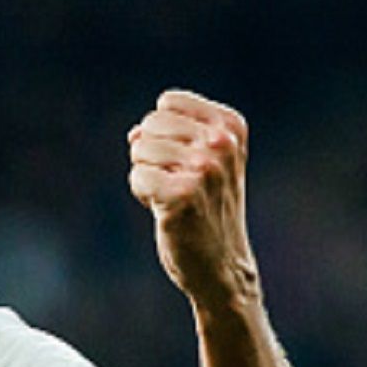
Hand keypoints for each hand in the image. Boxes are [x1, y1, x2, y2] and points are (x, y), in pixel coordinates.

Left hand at [127, 89, 257, 308]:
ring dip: (148, 176)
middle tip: (177, 183)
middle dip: (152, 154)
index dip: (163, 132)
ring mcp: (205, 167)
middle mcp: (223, 142)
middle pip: (150, 124)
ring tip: (174, 198)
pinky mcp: (184, 194)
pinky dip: (143, 195)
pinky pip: (137, 177)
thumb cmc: (206, 208)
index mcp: (231, 126)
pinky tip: (166, 210)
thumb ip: (171, 134)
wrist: (221, 264)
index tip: (186, 160)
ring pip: (140, 149)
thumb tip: (134, 134)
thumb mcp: (203, 159)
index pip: (167, 103)